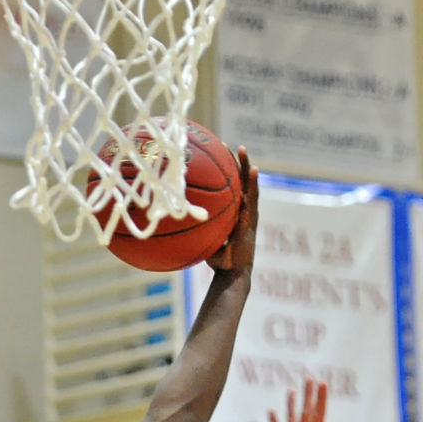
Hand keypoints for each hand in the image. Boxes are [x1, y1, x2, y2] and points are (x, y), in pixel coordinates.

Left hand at [205, 147, 257, 276]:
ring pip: (250, 190)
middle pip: (243, 184)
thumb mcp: (205, 239)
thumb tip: (170, 219)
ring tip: (246, 156)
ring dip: (248, 173)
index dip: (230, 172)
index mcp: (235, 214)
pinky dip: (252, 187)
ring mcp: (249, 217)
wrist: (232, 274)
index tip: (222, 155)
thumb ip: (196, 228)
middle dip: (241, 165)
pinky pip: (251, 203)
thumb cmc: (217, 260)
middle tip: (236, 147)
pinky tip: (251, 176)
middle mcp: (244, 213)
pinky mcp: (251, 224)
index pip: (233, 189)